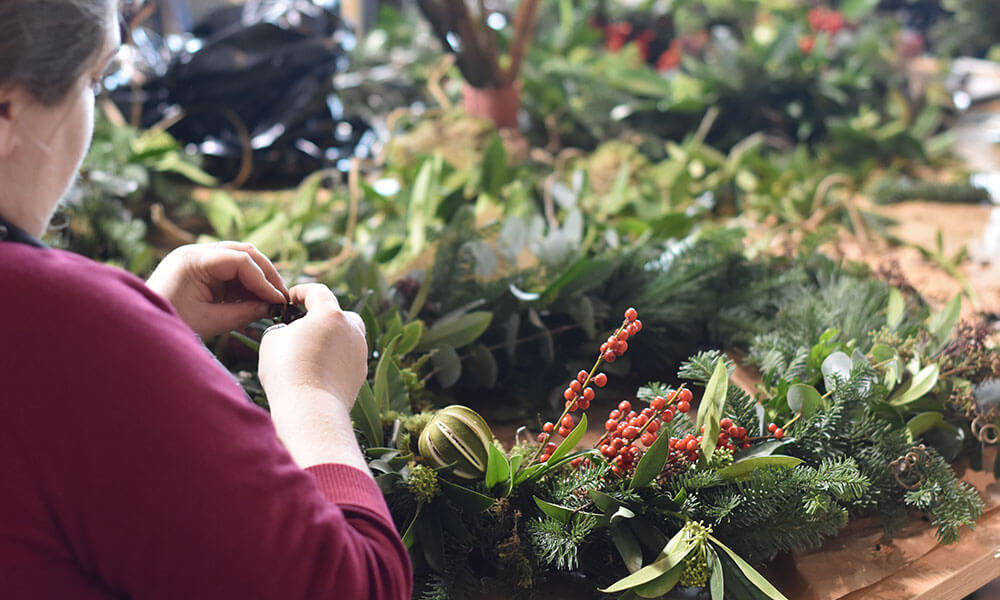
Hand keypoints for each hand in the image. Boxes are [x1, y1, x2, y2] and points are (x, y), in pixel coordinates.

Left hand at [146, 242, 287, 337]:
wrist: (139, 330)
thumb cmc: (171, 324)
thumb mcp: (210, 322)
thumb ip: (243, 313)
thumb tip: (269, 307)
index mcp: (193, 260)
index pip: (241, 261)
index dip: (263, 280)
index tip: (278, 300)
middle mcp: (195, 252)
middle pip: (244, 252)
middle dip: (266, 274)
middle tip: (281, 296)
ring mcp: (197, 258)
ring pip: (240, 258)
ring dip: (257, 277)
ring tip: (271, 299)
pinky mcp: (199, 269)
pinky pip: (230, 269)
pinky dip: (245, 282)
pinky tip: (256, 299)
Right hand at [257, 284, 367, 411]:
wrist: (310, 410)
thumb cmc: (287, 371)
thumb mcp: (273, 339)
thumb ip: (284, 327)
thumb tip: (291, 331)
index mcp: (330, 314)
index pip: (317, 292)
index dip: (301, 292)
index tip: (290, 299)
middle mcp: (351, 329)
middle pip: (338, 313)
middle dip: (321, 316)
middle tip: (302, 326)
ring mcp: (359, 352)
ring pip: (345, 337)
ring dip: (329, 338)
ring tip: (308, 351)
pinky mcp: (361, 373)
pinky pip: (347, 358)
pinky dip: (334, 359)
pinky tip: (317, 370)